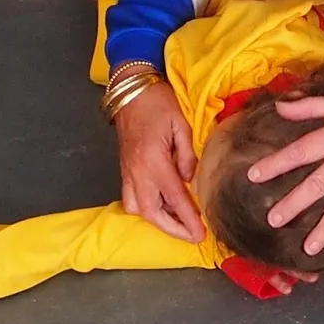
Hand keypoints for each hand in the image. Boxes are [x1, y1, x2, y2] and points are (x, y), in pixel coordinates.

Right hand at [115, 79, 203, 241]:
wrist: (130, 87)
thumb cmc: (157, 101)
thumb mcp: (180, 124)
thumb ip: (187, 154)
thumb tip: (191, 180)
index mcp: (153, 160)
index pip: (173, 198)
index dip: (188, 219)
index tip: (200, 235)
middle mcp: (137, 171)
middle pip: (150, 212)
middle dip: (171, 229)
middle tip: (191, 234)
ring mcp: (127, 170)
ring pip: (136, 207)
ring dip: (157, 219)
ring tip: (178, 218)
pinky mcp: (124, 167)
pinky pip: (130, 197)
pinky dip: (145, 207)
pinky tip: (162, 202)